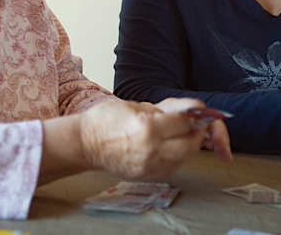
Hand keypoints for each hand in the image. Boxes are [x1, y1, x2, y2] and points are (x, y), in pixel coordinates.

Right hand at [78, 98, 220, 178]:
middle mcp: (151, 148)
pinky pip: (172, 166)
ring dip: (189, 145)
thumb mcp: (134, 106)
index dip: (193, 115)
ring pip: (184, 157)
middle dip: (196, 133)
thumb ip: (161, 110)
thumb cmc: (103, 121)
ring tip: (183, 134)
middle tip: (195, 124)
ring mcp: (149, 165)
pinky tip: (173, 146)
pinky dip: (178, 156)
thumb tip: (184, 110)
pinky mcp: (146, 175)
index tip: (196, 111)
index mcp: (147, 127)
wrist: (83, 144)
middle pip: (189, 144)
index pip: (184, 123)